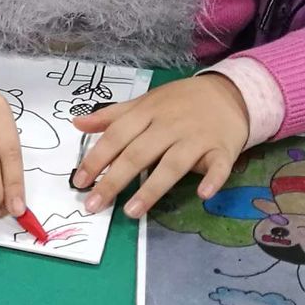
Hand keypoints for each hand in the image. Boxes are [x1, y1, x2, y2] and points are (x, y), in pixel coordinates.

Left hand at [70, 75, 249, 218]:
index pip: (116, 136)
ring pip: (172, 164)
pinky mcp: (222, 149)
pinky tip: (202, 195)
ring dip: (152, 188)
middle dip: (114, 180)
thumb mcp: (144, 103)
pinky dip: (213, 179)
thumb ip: (112, 116)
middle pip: (138, 154)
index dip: (96, 159)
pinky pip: (218, 166)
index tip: (79, 181)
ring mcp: (197, 138)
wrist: (228, 93)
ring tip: (131, 211)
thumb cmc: (179, 102)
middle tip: (94, 205)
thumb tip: (76, 123)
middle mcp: (169, 125)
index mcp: (147, 113)